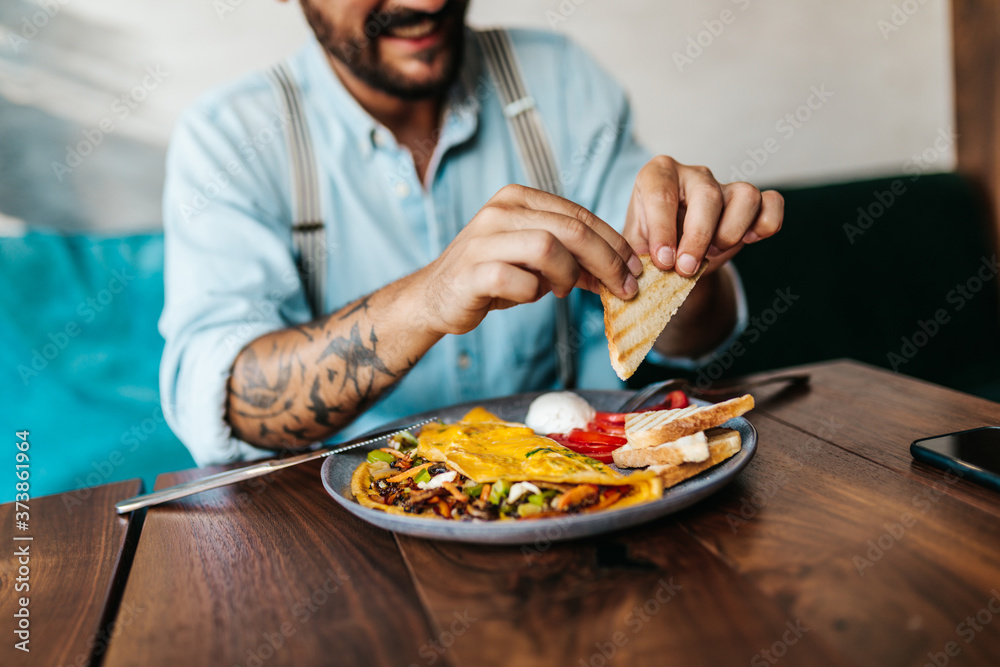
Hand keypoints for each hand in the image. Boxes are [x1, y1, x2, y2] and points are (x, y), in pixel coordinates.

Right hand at [416, 184, 642, 335]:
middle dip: (607, 261)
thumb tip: (623, 273)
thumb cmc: (492, 276)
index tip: (634, 270)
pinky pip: (519, 281)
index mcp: (518, 198)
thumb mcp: (536, 261)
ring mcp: (483, 239)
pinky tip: (529, 296)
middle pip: (571, 230)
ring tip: (563, 290)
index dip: (613, 242)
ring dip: (567, 275)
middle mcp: (500, 211)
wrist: (436, 296)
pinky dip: (533, 293)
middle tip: (623, 288)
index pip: (579, 214)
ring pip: (547, 247)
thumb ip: (574, 258)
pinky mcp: (472, 272)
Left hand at [623, 156, 783, 275]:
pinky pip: (771, 202)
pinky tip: (748, 240)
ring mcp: (724, 184)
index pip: (661, 194)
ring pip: (745, 196)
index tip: (664, 262)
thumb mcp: (635, 248)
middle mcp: (692, 174)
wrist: (674, 253)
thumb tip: (635, 275)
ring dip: (731, 232)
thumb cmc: (652, 245)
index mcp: (657, 175)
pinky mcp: (750, 200)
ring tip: (713, 252)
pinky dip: (766, 223)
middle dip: (697, 238)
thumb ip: (635, 256)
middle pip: (706, 196)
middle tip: (686, 269)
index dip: (663, 230)